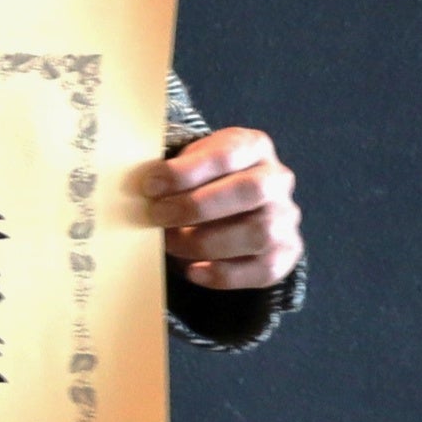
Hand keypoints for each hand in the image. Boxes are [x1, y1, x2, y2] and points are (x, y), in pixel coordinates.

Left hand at [147, 126, 301, 289]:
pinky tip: (192, 271)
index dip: (185, 172)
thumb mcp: (187, 162)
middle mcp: (277, 180)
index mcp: (253, 147)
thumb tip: (135, 187)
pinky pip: (263, 269)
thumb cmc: (200, 179)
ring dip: (205, 242)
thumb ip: (168, 171)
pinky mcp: (286, 252)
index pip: (227, 155)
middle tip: (157, 216)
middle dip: (196, 207)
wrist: (232, 207)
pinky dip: (224, 274)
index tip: (150, 185)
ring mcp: (286, 218)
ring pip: (258, 232)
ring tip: (170, 244)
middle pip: (251, 191)